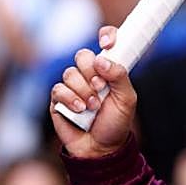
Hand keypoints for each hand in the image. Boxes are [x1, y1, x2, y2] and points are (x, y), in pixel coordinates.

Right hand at [48, 26, 135, 157]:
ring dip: (83, 90)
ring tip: (93, 106)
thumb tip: (102, 60)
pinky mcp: (58, 99)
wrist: (100, 148)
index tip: (108, 42)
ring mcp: (73, 86)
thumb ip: (119, 77)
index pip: (106, 43)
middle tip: (101, 87)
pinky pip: (59, 89)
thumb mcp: (127, 99)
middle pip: (83, 55)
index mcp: (109, 70)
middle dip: (92, 71)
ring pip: (70, 73)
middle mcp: (90, 74)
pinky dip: (70, 99)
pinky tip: (80, 110)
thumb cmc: (116, 123)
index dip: (107, 36)